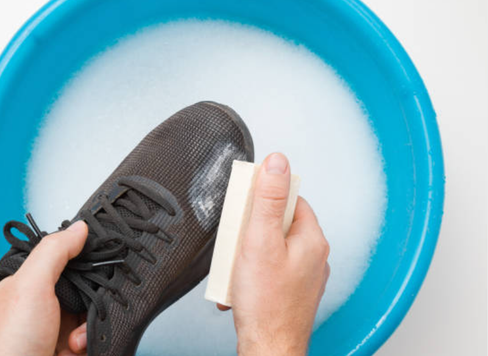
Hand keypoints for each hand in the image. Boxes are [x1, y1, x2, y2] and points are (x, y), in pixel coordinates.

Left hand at [0, 221, 89, 355]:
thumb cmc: (6, 347)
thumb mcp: (30, 287)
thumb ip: (54, 253)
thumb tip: (79, 228)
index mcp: (31, 284)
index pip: (66, 259)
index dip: (85, 257)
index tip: (103, 255)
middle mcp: (45, 305)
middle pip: (86, 286)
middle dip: (94, 294)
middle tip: (89, 300)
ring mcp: (57, 329)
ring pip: (93, 312)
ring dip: (91, 321)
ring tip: (75, 334)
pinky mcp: (69, 350)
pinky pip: (95, 336)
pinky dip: (91, 340)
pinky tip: (77, 346)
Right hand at [219, 153, 329, 355]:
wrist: (268, 347)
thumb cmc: (267, 303)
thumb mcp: (260, 240)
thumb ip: (268, 199)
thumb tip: (278, 163)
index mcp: (311, 238)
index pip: (291, 200)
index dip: (266, 199)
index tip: (248, 205)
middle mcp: (313, 255)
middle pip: (279, 224)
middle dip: (253, 230)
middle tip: (239, 241)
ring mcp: (304, 275)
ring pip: (273, 247)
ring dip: (250, 252)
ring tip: (237, 265)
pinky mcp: (292, 290)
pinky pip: (272, 268)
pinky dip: (254, 271)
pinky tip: (242, 282)